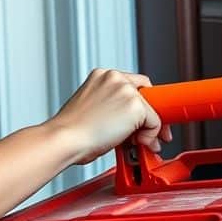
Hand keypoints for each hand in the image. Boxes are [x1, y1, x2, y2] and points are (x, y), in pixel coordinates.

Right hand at [43, 68, 172, 164]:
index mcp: (101, 76)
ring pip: (152, 110)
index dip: (139, 104)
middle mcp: (115, 78)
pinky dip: (149, 137)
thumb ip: (113, 109)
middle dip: (151, 115)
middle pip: (147, 94)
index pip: (132, 85)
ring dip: (148, 129)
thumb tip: (131, 124)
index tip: (140, 119)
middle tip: (146, 133)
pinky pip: (155, 123)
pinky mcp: (136, 106)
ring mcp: (126, 90)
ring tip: (134, 143)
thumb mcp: (92, 110)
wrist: (65, 139)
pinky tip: (131, 144)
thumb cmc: (72, 132)